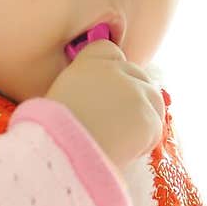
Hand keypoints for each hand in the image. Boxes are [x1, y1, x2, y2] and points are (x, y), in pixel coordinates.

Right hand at [45, 41, 164, 168]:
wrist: (63, 156)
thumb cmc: (52, 134)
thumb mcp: (57, 99)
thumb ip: (82, 89)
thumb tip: (97, 99)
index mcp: (86, 64)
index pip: (109, 50)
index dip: (114, 68)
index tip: (109, 88)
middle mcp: (114, 71)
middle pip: (138, 76)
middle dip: (134, 98)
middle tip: (118, 125)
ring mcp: (135, 92)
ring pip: (153, 101)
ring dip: (143, 119)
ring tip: (122, 140)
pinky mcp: (148, 117)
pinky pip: (155, 130)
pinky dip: (143, 143)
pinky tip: (123, 153)